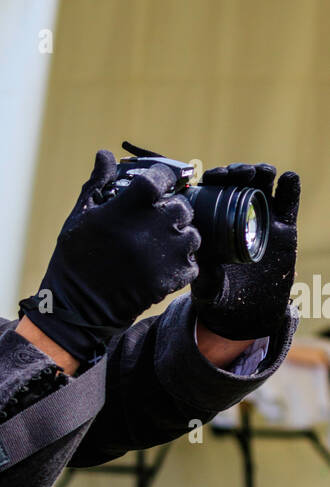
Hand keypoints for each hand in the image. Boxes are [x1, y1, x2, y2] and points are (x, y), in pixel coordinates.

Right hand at [19, 149, 199, 362]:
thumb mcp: (80, 217)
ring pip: (191, 235)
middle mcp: (147, 229)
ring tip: (163, 244)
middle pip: (181, 207)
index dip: (162, 178)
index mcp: (125, 209)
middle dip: (173, 210)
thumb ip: (97, 183)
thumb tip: (104, 154)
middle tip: (159, 220)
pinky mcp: (167, 281)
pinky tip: (164, 265)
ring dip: (181, 237)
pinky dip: (182, 264)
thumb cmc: (73, 260)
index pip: (159, 178)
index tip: (158, 183)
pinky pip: (191, 264)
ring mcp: (160, 257)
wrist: (75, 310)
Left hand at [189, 163, 298, 339]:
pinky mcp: (285, 228)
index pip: (212, 192)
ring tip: (261, 173)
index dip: (213, 179)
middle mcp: (237, 216)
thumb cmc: (220, 297)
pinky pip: (288, 203)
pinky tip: (288, 179)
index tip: (213, 177)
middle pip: (238, 183)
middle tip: (239, 174)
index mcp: (214, 224)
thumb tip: (196, 259)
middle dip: (238, 172)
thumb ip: (204, 276)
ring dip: (262, 173)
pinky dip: (290, 188)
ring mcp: (262, 219)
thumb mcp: (208, 288)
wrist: (249, 314)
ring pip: (264, 186)